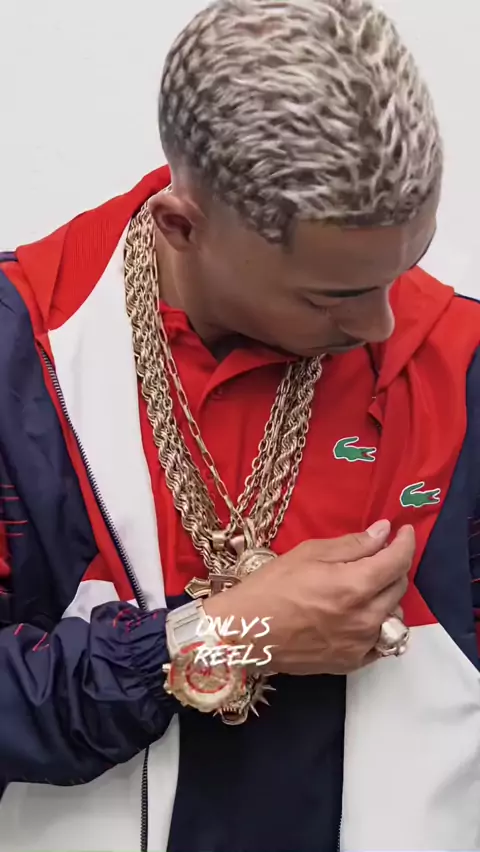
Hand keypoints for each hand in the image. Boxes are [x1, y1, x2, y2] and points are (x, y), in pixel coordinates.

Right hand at [203, 520, 414, 674]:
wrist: (244, 633)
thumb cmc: (270, 587)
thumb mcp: (309, 553)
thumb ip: (353, 545)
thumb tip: (383, 532)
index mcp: (354, 587)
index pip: (397, 561)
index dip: (405, 542)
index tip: (403, 531)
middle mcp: (364, 619)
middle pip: (398, 587)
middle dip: (393, 566)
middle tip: (377, 555)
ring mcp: (360, 645)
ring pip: (393, 614)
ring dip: (386, 595)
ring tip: (365, 586)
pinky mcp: (352, 663)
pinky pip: (381, 641)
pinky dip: (378, 624)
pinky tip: (360, 615)